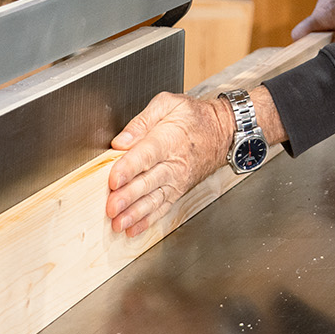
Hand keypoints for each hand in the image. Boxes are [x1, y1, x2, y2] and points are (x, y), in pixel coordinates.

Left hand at [106, 91, 231, 236]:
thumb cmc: (194, 117)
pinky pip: (163, 208)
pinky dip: (148, 220)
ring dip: (136, 213)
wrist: (223, 131)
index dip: (129, 168)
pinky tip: (133, 228)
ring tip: (119, 223)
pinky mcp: (178, 191)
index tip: (114, 179)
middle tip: (112, 207)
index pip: (147, 155)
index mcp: (168, 139)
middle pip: (149, 181)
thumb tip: (120, 141)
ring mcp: (176, 180)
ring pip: (155, 199)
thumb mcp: (169, 104)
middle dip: (129, 196)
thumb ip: (142, 121)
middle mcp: (173, 163)